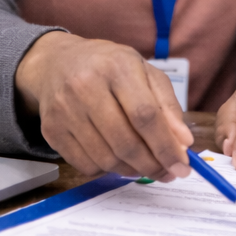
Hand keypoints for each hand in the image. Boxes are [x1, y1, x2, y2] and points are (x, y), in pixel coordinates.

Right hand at [14, 31, 192, 181]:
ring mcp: (64, 110)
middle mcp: (86, 86)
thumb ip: (167, 107)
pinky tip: (118, 159)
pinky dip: (107, 169)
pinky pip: (85, 165)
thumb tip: (183, 143)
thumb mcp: (144, 73)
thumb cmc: (110, 68)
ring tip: (145, 165)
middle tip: (167, 173)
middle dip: (152, 165)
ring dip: (132, 170)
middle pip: (125, 142)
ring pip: (106, 158)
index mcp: (117, 67)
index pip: (145, 115)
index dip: (166, 146)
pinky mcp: (51, 130)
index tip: (182, 166)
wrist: (58, 62)